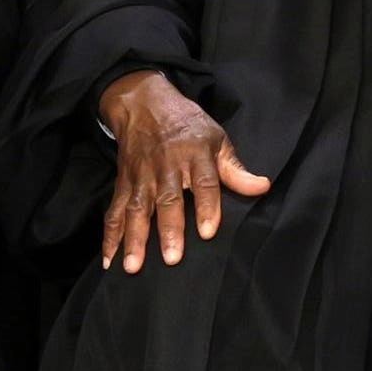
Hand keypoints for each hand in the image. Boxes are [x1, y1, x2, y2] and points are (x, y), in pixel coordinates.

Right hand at [100, 71, 270, 273]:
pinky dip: (109, 236)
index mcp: (195, 155)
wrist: (144, 104)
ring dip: (135, 238)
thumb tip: (262, 187)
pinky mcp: (123, 183)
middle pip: (168, 200)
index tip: (208, 232)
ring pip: (137, 209)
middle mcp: (166, 167)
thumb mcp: (216, 138)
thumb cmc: (187, 124)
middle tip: (172, 258)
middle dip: (169, 229)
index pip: (204, 183)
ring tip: (134, 266)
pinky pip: (114, 211)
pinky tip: (109, 259)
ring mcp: (142, 177)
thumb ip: (235, 169)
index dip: (207, 207)